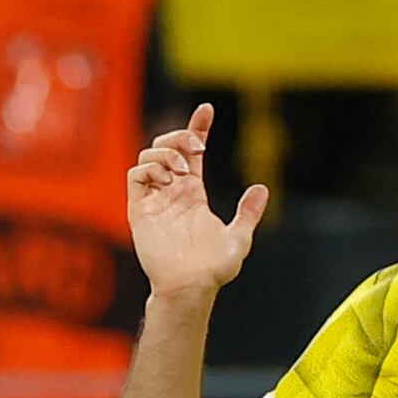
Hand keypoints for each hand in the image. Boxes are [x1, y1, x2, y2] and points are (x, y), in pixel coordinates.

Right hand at [128, 104, 267, 298]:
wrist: (190, 286)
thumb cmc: (213, 269)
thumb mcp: (239, 238)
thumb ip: (248, 213)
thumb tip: (261, 189)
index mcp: (193, 194)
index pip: (191, 153)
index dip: (197, 128)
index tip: (207, 110)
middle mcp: (172, 193)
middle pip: (167, 147)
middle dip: (180, 136)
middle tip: (198, 147)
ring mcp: (155, 200)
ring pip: (148, 156)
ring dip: (166, 152)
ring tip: (181, 169)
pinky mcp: (140, 210)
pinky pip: (135, 176)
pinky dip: (149, 168)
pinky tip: (167, 179)